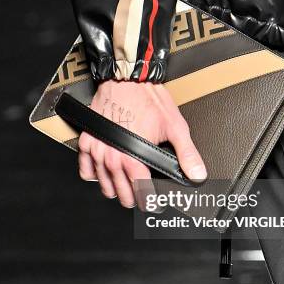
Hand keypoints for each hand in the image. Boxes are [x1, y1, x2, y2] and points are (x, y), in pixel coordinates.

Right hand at [78, 80, 206, 206]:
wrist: (127, 78)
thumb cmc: (148, 99)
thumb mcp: (175, 127)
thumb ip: (187, 154)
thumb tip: (197, 174)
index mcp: (133, 157)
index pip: (140, 193)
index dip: (149, 202)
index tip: (153, 204)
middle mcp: (112, 157)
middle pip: (121, 193)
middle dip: (133, 198)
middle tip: (142, 196)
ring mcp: (98, 150)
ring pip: (104, 185)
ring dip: (115, 189)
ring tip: (126, 188)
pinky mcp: (88, 141)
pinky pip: (86, 170)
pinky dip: (95, 176)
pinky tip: (105, 174)